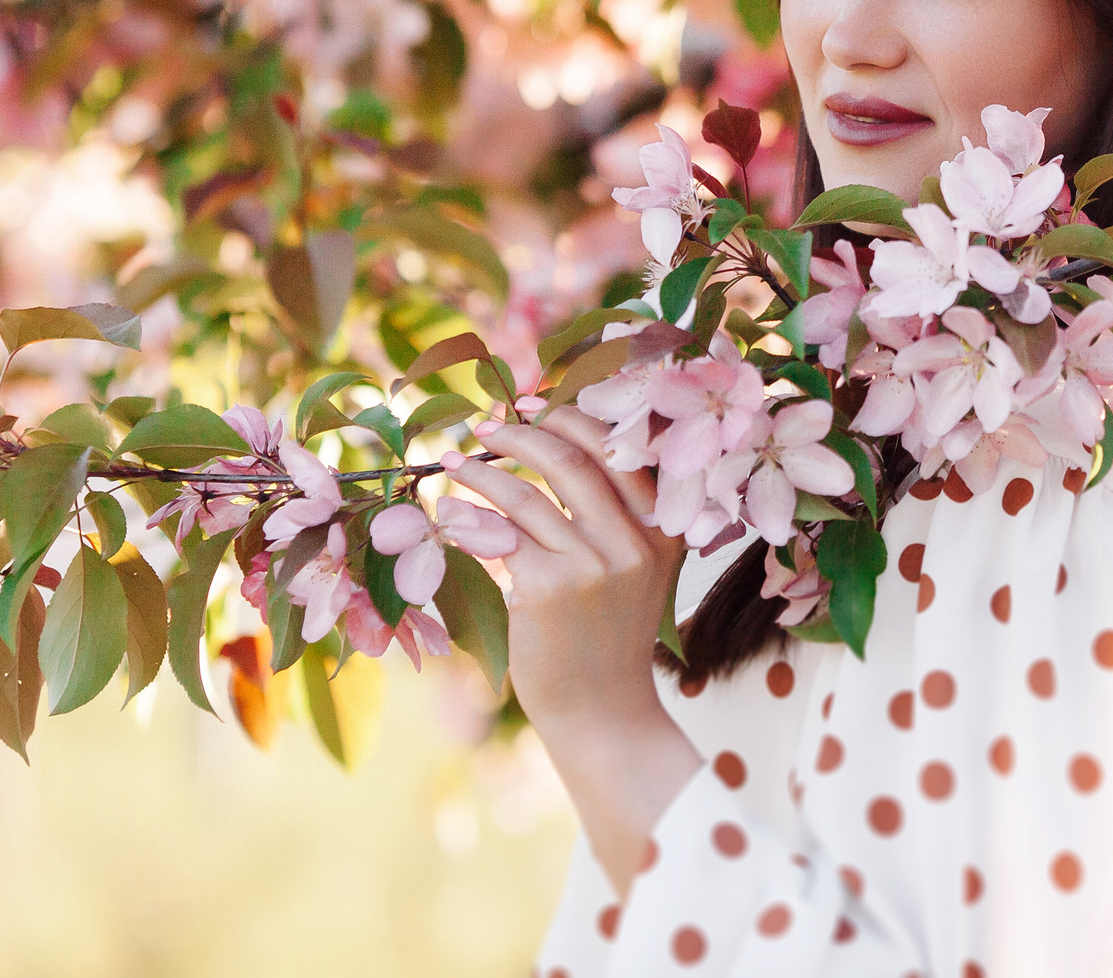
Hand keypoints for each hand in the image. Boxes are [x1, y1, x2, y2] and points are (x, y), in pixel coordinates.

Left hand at [442, 407, 697, 892]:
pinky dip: (467, 515)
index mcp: (664, 525)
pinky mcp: (548, 590)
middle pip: (572, 455)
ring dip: (481, 468)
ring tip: (455, 462)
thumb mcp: (634, 568)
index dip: (571, 413)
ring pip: (527, 492)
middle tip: (487, 426)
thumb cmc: (607, 634)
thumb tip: (552, 437)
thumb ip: (611, 512)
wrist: (602, 711)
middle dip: (521, 431)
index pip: (620, 444)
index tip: (532, 402)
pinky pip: (498, 534)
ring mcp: (593, 565)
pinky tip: (448, 511)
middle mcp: (636, 540)